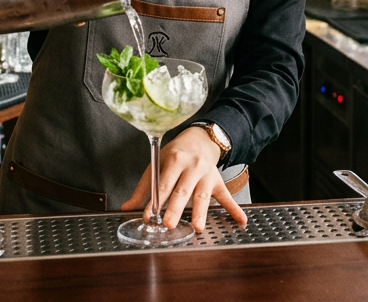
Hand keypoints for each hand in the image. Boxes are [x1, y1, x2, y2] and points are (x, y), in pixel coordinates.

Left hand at [120, 127, 246, 229]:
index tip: (148, 216)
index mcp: (175, 161)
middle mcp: (192, 167)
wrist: (200, 140)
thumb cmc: (175, 154)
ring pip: (203, 195)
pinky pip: (227, 197)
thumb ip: (144, 188)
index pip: (163, 184)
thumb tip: (127, 207)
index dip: (155, 201)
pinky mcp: (219, 181)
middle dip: (176, 208)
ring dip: (201, 212)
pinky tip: (240, 220)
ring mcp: (207, 175)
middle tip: (169, 223)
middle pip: (183, 190)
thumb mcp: (157, 164)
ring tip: (198, 227)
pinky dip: (234, 209)